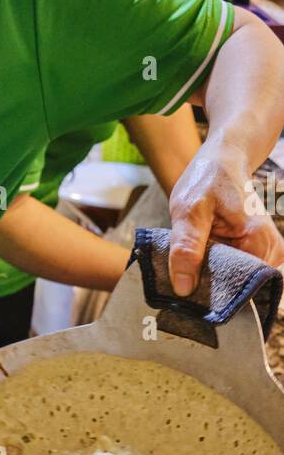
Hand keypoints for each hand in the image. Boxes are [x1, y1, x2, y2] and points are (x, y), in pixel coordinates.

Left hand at [168, 148, 283, 295]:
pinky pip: (238, 272)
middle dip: (209, 285)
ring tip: (194, 262)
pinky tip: (203, 260)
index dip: (207, 292)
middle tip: (182, 276)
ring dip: (212, 277)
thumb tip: (183, 289)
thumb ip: (186, 248)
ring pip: (236, 281)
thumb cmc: (206, 181)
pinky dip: (218, 269)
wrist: (224, 162)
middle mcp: (271, 251)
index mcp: (258, 242)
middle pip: (236, 287)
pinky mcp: (261, 253)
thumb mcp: (188, 210)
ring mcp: (269, 253)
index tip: (184, 290)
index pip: (234, 287)